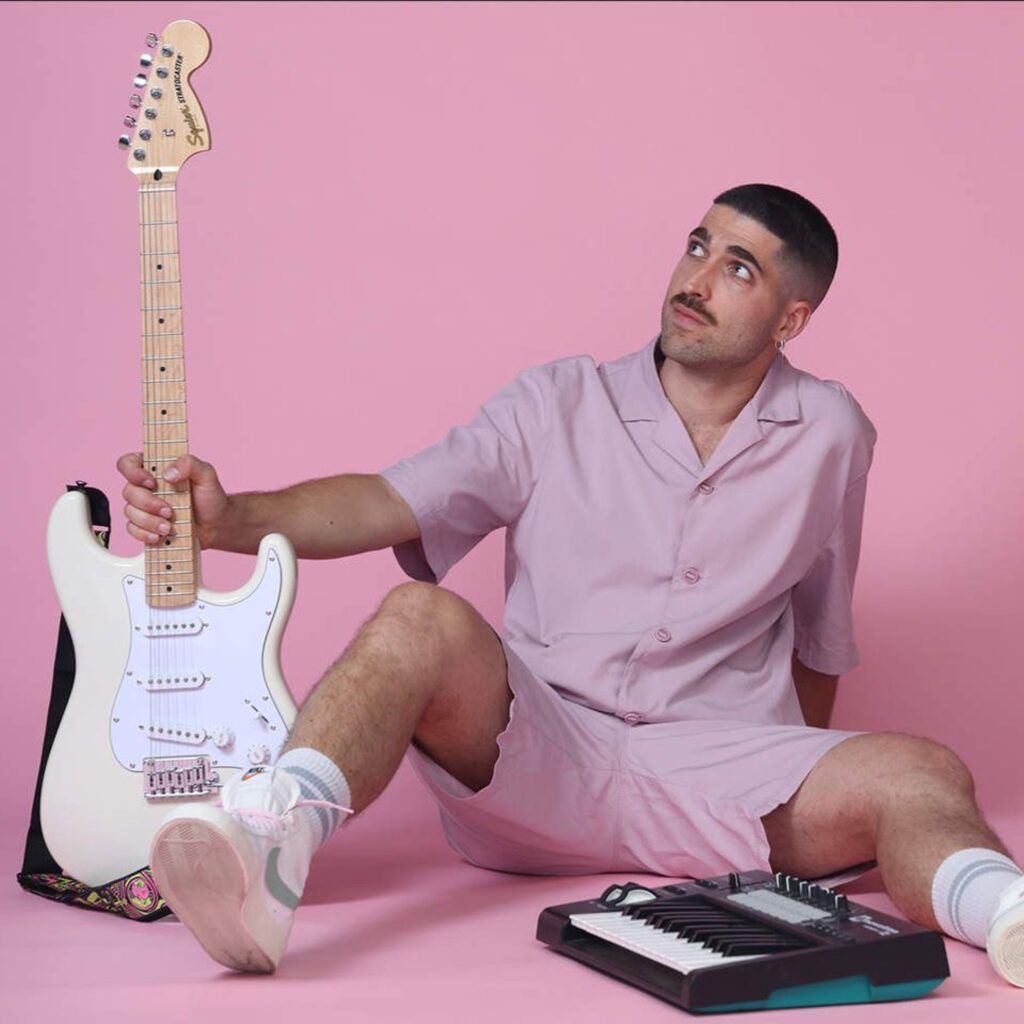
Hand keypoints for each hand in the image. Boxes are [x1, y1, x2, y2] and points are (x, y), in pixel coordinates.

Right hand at [116, 452, 230, 548]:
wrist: (216, 525)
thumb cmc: (210, 497)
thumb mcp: (206, 474)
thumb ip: (190, 464)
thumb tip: (168, 473)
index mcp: (156, 468)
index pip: (129, 463)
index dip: (133, 472)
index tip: (152, 483)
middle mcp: (146, 487)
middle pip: (128, 491)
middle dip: (148, 503)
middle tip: (169, 511)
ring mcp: (144, 507)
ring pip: (130, 512)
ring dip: (149, 521)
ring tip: (169, 527)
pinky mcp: (145, 525)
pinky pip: (132, 529)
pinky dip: (144, 534)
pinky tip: (159, 536)